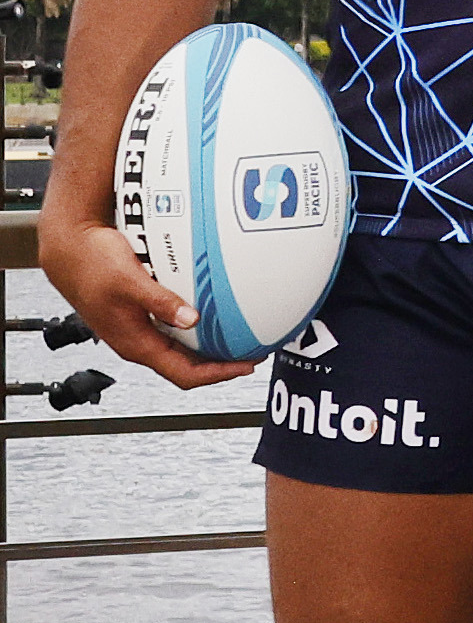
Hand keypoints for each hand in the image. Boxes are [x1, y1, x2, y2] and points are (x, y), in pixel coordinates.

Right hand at [38, 213, 258, 389]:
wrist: (68, 247)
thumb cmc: (92, 263)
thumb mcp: (130, 282)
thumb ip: (160, 302)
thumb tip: (191, 319)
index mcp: (135, 344)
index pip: (184, 374)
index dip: (218, 374)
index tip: (247, 365)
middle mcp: (137, 342)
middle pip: (186, 366)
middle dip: (220, 364)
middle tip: (253, 352)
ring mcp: (137, 329)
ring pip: (181, 349)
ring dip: (210, 346)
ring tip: (240, 337)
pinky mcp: (138, 314)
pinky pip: (174, 330)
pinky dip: (197, 328)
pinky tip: (214, 313)